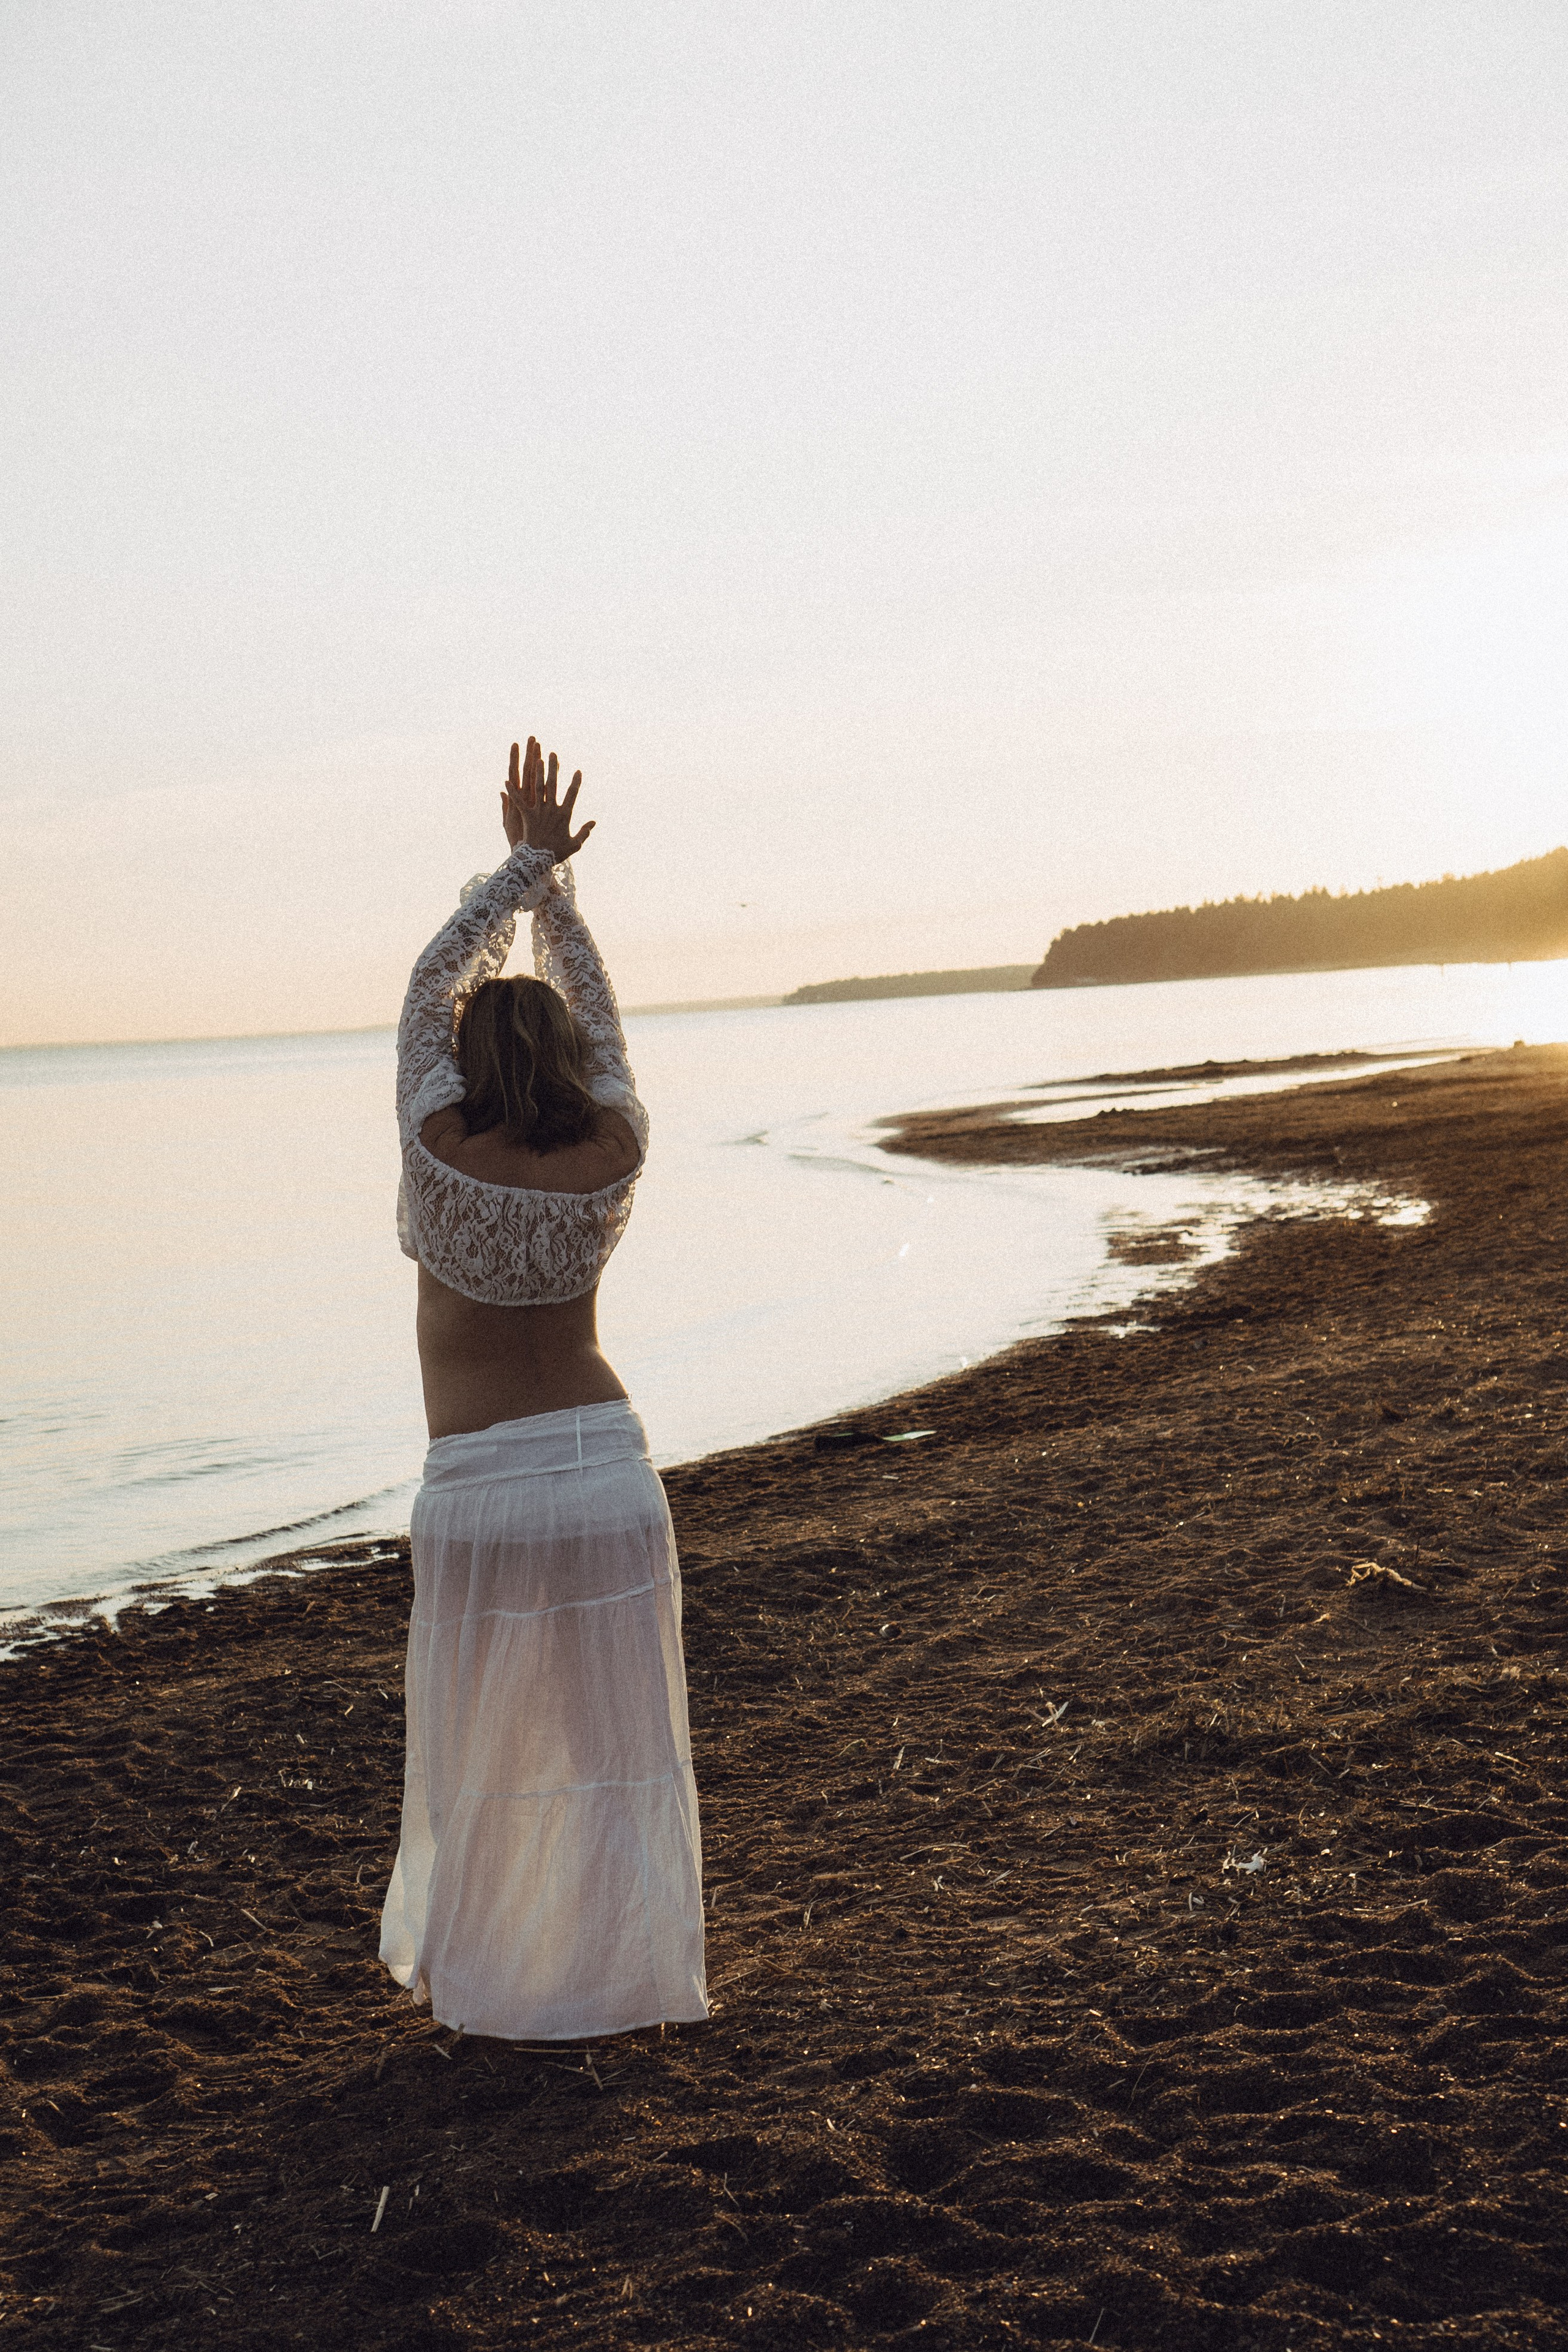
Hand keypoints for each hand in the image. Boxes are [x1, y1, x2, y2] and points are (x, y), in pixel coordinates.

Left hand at [500, 737, 594, 861]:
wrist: (539, 861)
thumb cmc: (557, 854)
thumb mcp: (575, 845)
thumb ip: (585, 832)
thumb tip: (594, 822)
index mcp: (564, 815)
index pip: (572, 795)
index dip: (575, 782)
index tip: (578, 771)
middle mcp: (551, 809)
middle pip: (553, 784)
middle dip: (553, 768)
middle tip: (553, 753)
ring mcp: (538, 812)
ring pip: (537, 787)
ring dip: (537, 772)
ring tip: (536, 758)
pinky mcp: (526, 816)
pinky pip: (518, 802)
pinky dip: (511, 792)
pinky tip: (505, 781)